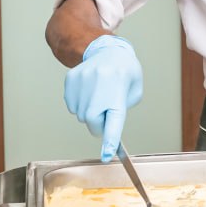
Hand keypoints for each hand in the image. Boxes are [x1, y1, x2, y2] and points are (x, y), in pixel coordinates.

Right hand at [63, 35, 142, 161]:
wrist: (109, 50)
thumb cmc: (125, 75)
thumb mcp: (134, 93)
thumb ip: (121, 113)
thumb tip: (105, 130)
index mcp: (118, 90)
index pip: (114, 120)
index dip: (109, 139)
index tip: (105, 156)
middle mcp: (99, 85)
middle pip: (91, 121)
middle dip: (98, 124)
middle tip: (105, 115)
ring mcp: (83, 80)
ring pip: (80, 115)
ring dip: (89, 113)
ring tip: (99, 96)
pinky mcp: (71, 79)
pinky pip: (71, 105)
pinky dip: (79, 105)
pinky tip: (89, 92)